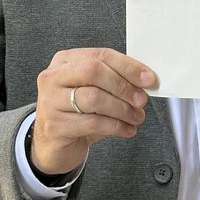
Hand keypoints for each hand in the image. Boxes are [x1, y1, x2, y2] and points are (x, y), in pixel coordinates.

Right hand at [31, 48, 155, 176]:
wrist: (55, 144)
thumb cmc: (77, 113)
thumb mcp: (94, 90)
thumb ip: (115, 80)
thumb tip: (145, 80)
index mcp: (65, 61)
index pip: (100, 55)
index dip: (128, 66)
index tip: (148, 79)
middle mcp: (53, 77)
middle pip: (93, 72)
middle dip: (123, 86)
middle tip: (141, 100)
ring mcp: (50, 101)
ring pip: (94, 98)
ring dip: (123, 109)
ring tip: (136, 117)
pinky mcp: (55, 126)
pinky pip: (93, 123)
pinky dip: (116, 126)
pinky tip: (127, 130)